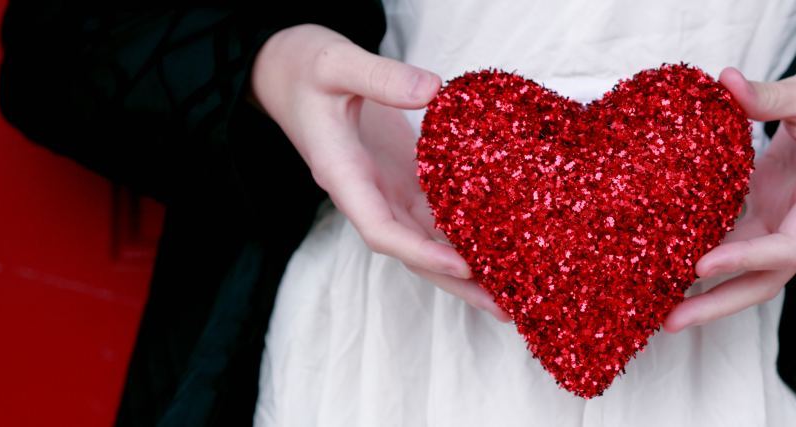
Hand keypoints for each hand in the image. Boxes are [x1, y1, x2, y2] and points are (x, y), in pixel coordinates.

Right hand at [251, 24, 508, 321]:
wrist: (282, 68)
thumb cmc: (302, 66)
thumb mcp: (335, 62)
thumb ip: (380, 77)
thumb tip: (433, 90)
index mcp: (343, 175)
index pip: (380, 229)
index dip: (421, 251)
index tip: (463, 264)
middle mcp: (365, 193)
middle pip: (412, 250)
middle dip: (456, 281)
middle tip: (505, 307)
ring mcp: (384, 188)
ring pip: (427, 239)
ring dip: (467, 267)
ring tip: (513, 292)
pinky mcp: (400, 175)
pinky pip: (434, 212)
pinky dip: (465, 232)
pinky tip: (501, 246)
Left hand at [664, 49, 795, 331]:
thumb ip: (769, 96)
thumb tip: (725, 81)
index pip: (789, 246)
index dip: (746, 260)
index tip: (702, 265)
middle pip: (767, 278)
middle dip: (719, 303)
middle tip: (669, 320)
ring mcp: (792, 216)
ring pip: (752, 267)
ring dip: (709, 288)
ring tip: (660, 303)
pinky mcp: (775, 205)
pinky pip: (741, 239)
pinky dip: (709, 251)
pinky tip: (669, 260)